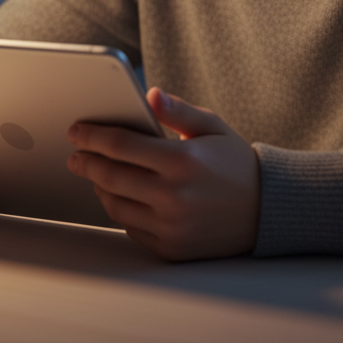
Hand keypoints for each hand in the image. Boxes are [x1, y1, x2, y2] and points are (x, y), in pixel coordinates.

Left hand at [66, 87, 259, 260]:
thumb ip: (178, 110)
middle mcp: (174, 196)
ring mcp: (171, 226)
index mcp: (182, 160)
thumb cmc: (235, 163)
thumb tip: (150, 94)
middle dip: (85, 162)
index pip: (120, 145)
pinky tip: (120, 196)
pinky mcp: (171, 248)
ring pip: (114, 205)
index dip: (91, 136)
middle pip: (109, 176)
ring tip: (96, 174)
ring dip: (99, 187)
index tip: (76, 131)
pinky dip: (120, 209)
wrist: (267, 211)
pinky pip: (130, 227)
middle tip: (75, 155)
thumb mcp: (212, 127)